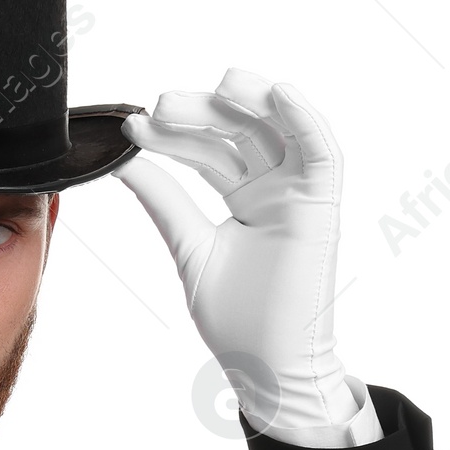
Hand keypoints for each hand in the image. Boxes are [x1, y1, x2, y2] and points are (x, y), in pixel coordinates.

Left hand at [114, 69, 353, 433]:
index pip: (206, 151)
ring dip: (251, 100)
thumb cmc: (236, 318)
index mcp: (243, 198)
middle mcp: (272, 188)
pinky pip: (322, 151)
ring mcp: (298, 194)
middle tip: (161, 106)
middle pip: (237, 132)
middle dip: (200, 113)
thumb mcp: (189, 246)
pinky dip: (306, 117)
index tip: (133, 127)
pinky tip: (277, 93)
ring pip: (277, 129)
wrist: (265, 364)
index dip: (172, 134)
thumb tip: (126, 162)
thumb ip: (164, 201)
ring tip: (216, 86)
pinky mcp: (323, 205)